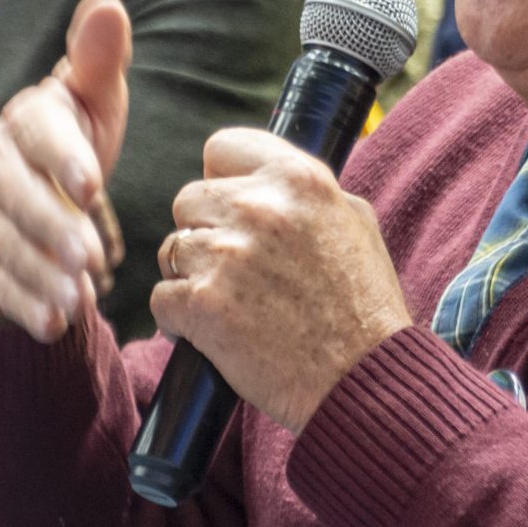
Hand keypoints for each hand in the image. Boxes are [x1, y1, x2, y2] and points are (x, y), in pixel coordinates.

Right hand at [0, 0, 131, 338]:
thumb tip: (107, 4)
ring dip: (39, 274)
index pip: (38, 131)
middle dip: (53, 228)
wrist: (5, 188)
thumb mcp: (84, 99)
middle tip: (89, 256)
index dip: (62, 156)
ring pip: (5, 245)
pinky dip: (23, 307)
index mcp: (30, 121)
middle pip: (19, 197)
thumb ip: (98, 59)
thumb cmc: (68, 138)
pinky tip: (54, 323)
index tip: (92, 180)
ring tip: (76, 298)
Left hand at [149, 126, 412, 432]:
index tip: (231, 205)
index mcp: (297, 179)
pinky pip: (162, 297)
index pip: (223, 148)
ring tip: (232, 301)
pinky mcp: (203, 305)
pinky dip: (179, 317)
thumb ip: (307, 193)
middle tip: (236, 267)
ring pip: (172, 249)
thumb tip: (265, 181)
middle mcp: (258, 208)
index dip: (222, 178)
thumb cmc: (364, 306)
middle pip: (189, 199)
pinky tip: (213, 329)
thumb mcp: (355, 223)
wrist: (363, 379)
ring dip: (192, 274)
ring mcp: (226, 256)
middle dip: (205, 231)